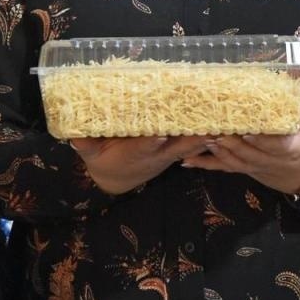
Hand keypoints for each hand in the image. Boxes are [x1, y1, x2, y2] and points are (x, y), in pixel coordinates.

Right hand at [71, 135, 211, 194]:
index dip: (152, 142)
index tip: (159, 135)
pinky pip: (197, 141)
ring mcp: (170, 152)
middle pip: (177, 146)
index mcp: (135, 153)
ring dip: (207, 135)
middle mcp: (157, 153)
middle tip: (207, 125)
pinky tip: (227, 123)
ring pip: (192, 144)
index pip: (144, 148)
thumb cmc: (103, 160)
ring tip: (225, 122)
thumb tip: (72, 134)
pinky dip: (210, 133)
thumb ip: (85, 145)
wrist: (119, 177)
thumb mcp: (91, 155)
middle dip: (191, 136)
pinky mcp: (178, 148)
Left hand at [179, 89, 299, 194]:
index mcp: (289, 149)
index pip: (273, 144)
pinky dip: (205, 164)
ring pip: (231, 160)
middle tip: (210, 123)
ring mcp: (253, 167)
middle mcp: (268, 160)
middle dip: (227, 139)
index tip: (246, 129)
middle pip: (245, 151)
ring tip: (197, 135)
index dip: (258, 138)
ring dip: (213, 148)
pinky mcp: (243, 169)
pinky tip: (186, 160)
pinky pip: (223, 168)